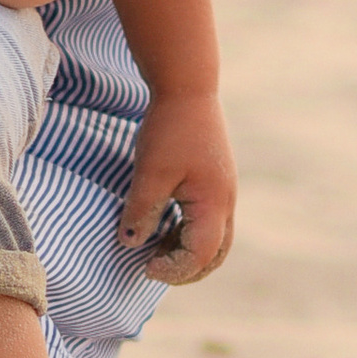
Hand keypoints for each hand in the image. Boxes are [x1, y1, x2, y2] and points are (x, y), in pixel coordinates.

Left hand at [113, 91, 237, 284]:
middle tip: (153, 269)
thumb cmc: (169, 130)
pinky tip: (161, 226)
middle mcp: (226, 203)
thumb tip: (130, 244)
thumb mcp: (150, 173)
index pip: (200, 256)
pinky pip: (207, 220)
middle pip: (215, 255)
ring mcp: (223, 192)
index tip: (145, 267)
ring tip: (154, 249)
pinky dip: (188, 233)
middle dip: (186, 270)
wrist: (187, 87)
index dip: (173, 269)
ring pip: (213, 239)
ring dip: (187, 252)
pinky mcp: (215, 182)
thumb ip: (141, 212)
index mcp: (214, 205)